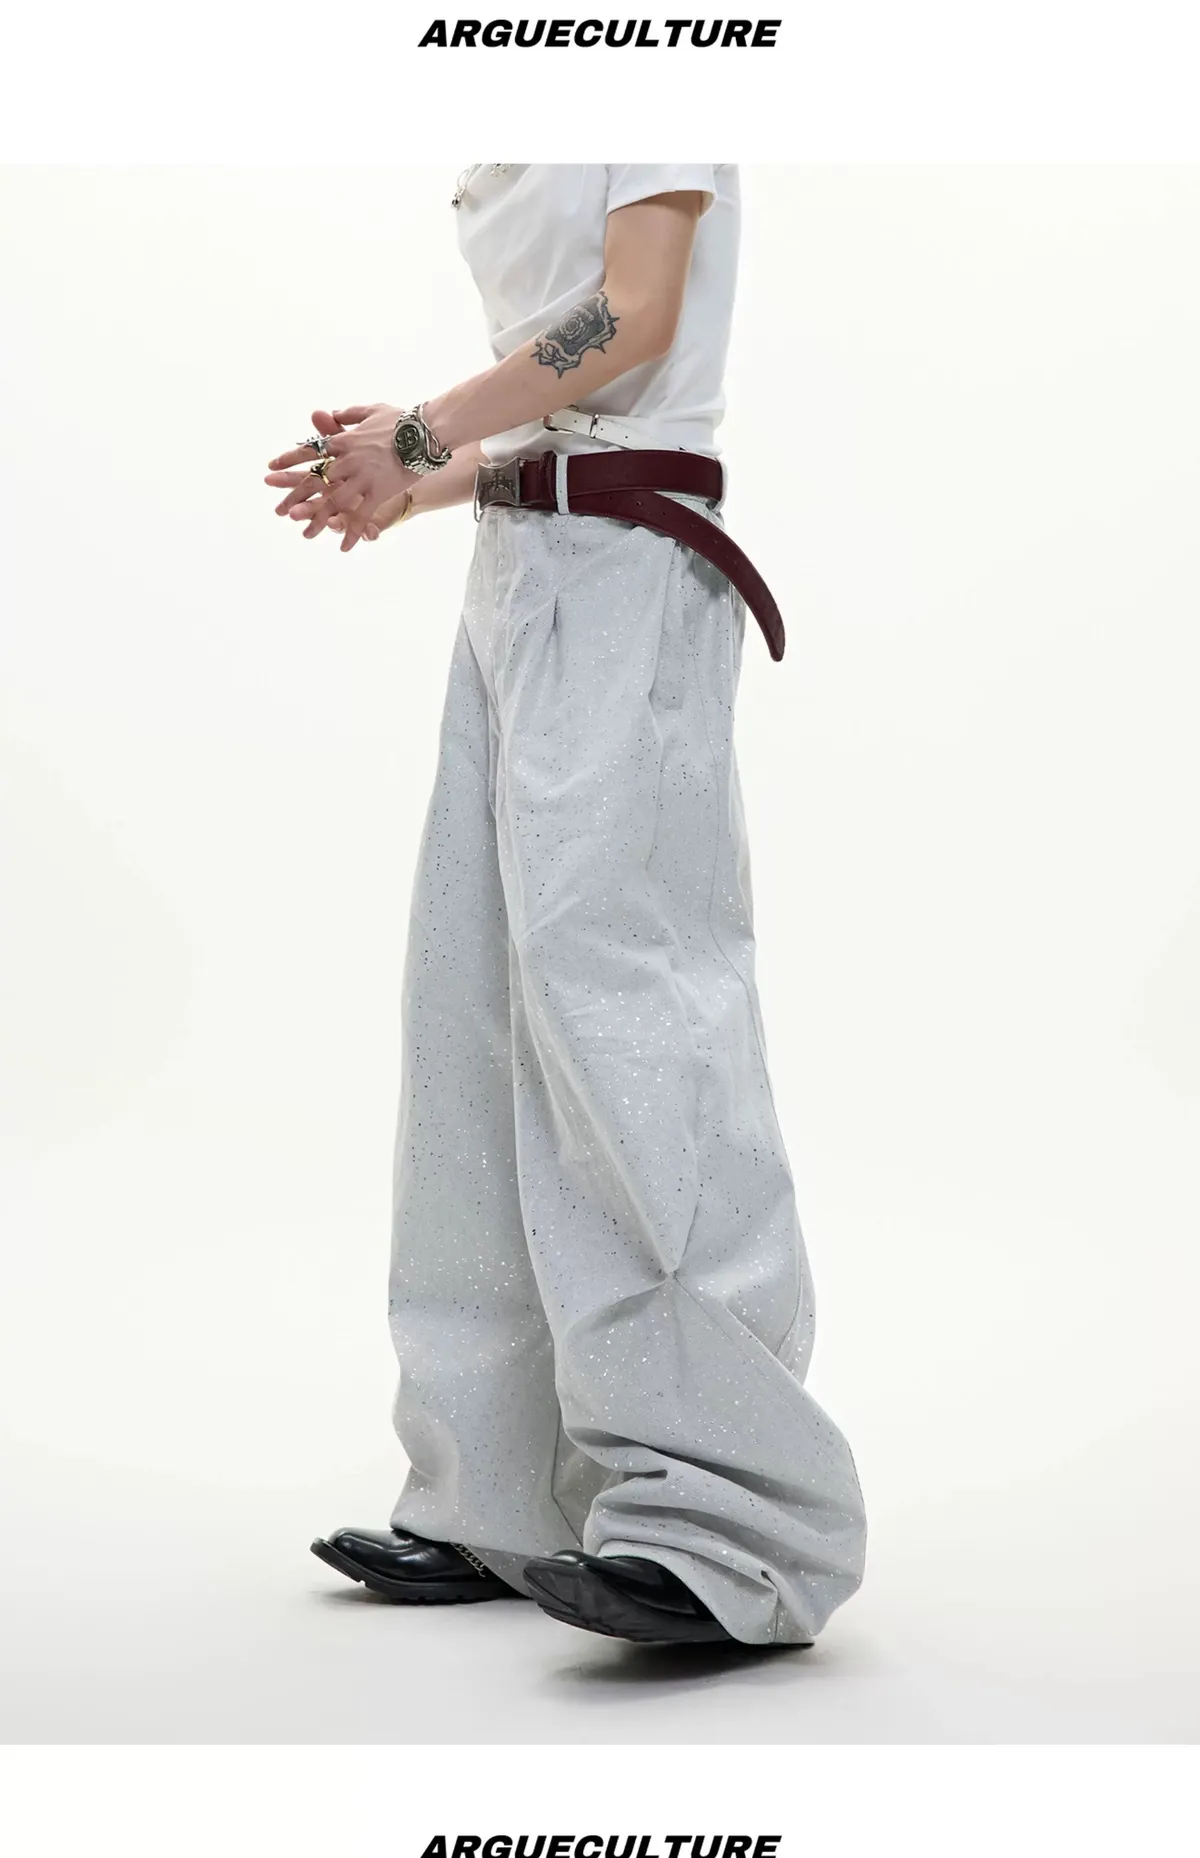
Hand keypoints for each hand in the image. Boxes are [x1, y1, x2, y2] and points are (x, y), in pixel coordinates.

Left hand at [266, 403, 415, 551]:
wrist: (425, 432)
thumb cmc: (401, 420)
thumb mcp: (371, 410)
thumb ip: (348, 415)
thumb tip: (330, 414)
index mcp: (342, 440)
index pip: (308, 450)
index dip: (288, 460)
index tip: (271, 469)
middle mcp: (346, 460)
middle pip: (314, 482)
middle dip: (294, 497)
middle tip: (280, 512)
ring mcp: (361, 478)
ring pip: (332, 503)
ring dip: (317, 521)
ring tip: (306, 535)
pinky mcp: (378, 492)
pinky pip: (362, 516)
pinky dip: (352, 533)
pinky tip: (344, 547)